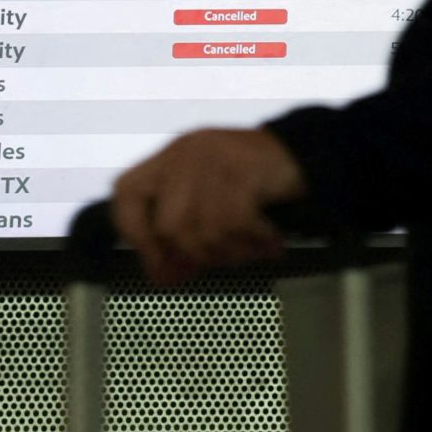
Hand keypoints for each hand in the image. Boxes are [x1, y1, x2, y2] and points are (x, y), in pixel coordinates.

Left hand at [111, 127, 307, 286]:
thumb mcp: (208, 197)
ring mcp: (213, 160)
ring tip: (250, 252)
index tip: (157, 261)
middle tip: (216, 265)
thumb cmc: (253, 181)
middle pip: (168, 225)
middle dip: (192, 255)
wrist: (305, 153)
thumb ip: (183, 231)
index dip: (133, 232)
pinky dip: (253, 242)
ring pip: (203, 231)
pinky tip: (269, 243)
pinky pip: (235, 225)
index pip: (125, 193)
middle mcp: (185, 154)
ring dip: (229, 252)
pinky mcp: (242, 169)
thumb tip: (162, 278)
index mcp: (170, 159)